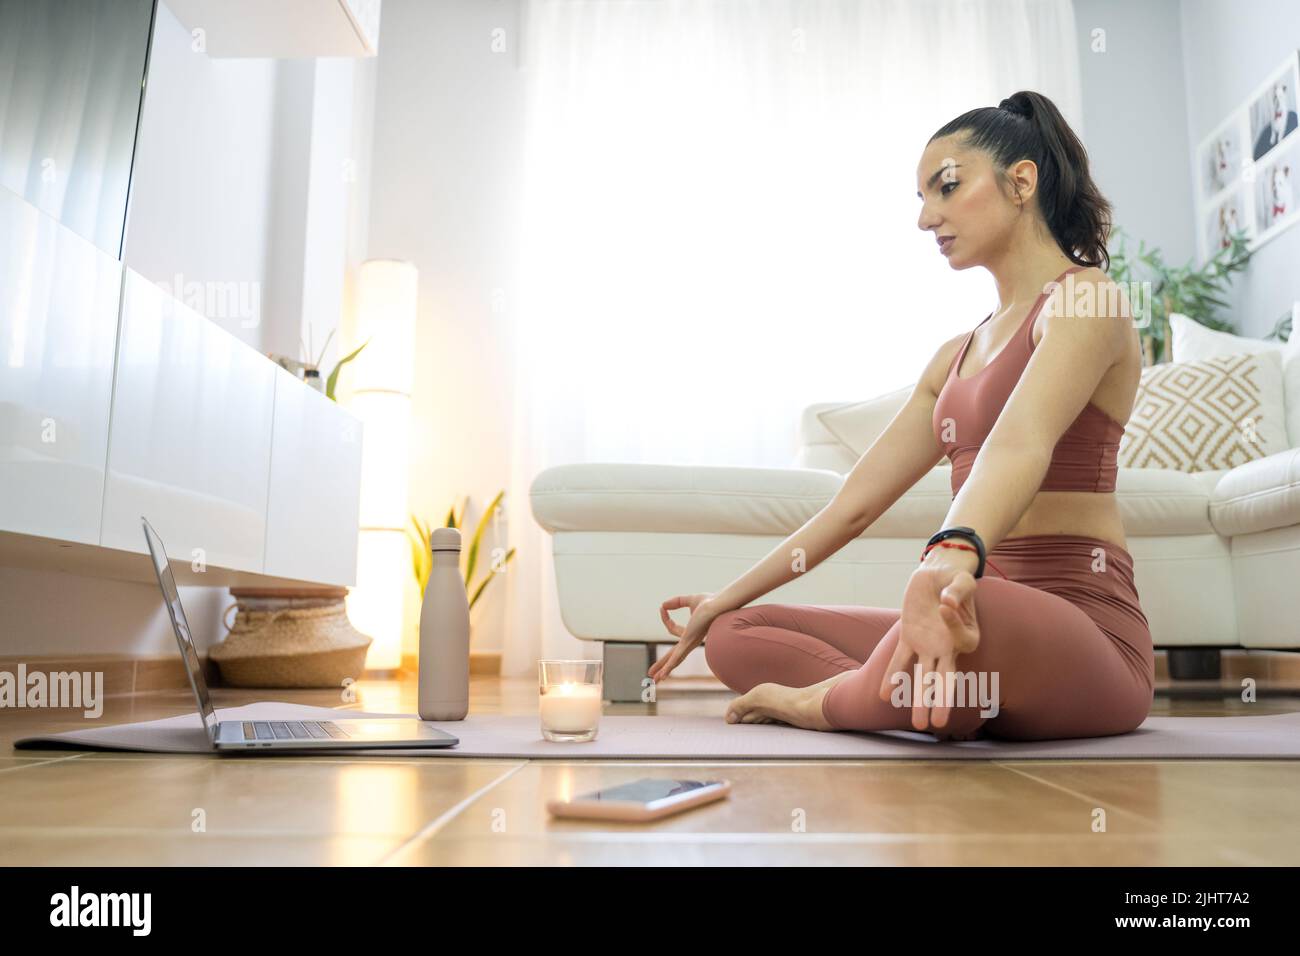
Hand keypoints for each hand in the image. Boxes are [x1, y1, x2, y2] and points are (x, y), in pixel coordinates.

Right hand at [650, 593, 721, 682]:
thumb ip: (676, 602)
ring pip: (674, 659)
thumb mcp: (689, 600)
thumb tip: (663, 604)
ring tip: (655, 680)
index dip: (666, 619)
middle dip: (663, 664)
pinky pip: (676, 657)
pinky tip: (662, 676)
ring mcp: (690, 643)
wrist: (718, 605)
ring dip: (664, 670)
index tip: (662, 608)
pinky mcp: (688, 643)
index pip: (673, 630)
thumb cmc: (710, 602)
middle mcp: (691, 641)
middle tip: (653, 674)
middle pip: (673, 654)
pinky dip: (668, 667)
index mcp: (692, 632)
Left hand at [877, 558, 979, 731]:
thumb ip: (958, 591)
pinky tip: (884, 695)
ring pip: (925, 677)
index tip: (946, 604)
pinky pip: (900, 660)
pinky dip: (893, 676)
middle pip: (947, 678)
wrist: (935, 575)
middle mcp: (949, 647)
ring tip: (918, 724)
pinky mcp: (910, 639)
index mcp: (968, 634)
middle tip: (940, 724)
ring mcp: (928, 646)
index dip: (953, 623)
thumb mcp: (962, 580)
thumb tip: (947, 602)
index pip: (962, 639)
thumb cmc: (954, 579)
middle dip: (943, 701)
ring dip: (920, 699)